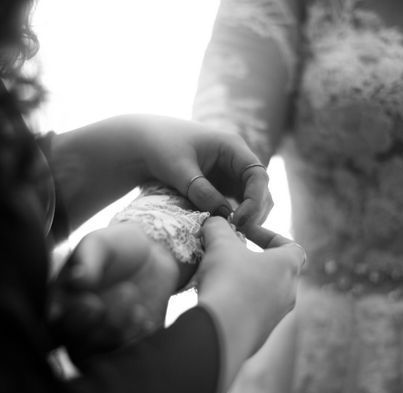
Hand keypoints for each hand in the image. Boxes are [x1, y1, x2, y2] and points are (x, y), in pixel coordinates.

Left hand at [49, 114, 272, 231]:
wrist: (141, 145)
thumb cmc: (159, 148)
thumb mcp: (179, 169)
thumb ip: (201, 191)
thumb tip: (224, 216)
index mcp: (232, 146)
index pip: (258, 175)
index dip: (255, 200)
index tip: (240, 221)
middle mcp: (236, 161)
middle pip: (261, 191)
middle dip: (255, 213)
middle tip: (239, 235)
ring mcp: (230, 176)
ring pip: (252, 202)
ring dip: (247, 219)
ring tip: (232, 237)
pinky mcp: (221, 189)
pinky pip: (236, 207)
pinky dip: (234, 220)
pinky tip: (223, 234)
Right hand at [49, 223, 178, 357]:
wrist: (154, 255)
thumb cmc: (117, 247)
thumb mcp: (100, 244)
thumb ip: (88, 259)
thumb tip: (77, 280)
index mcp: (60, 299)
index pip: (48, 320)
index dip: (59, 318)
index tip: (82, 300)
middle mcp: (75, 324)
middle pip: (69, 342)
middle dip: (82, 326)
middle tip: (97, 303)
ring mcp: (101, 337)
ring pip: (97, 352)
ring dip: (112, 328)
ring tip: (130, 293)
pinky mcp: (128, 344)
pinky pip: (126, 354)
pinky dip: (134, 336)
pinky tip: (143, 313)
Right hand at [194, 217, 305, 391]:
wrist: (221, 333)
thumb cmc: (228, 280)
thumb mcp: (219, 243)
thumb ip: (218, 226)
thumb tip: (214, 221)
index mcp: (288, 267)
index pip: (291, 246)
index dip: (269, 235)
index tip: (245, 233)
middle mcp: (288, 293)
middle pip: (276, 270)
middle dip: (252, 260)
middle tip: (228, 255)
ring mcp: (276, 318)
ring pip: (263, 294)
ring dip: (243, 283)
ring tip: (216, 278)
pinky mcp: (259, 336)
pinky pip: (250, 315)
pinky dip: (235, 306)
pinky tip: (213, 301)